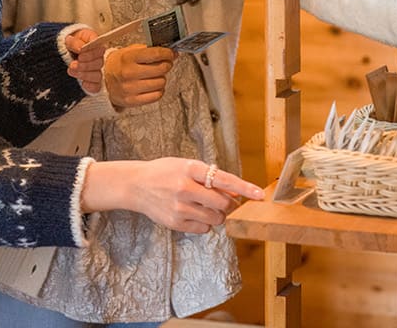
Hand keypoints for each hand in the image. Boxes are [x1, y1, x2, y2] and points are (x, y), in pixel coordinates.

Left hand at [65, 28, 104, 94]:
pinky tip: (82, 83)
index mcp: (95, 44)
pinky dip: (90, 86)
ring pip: (98, 75)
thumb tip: (80, 48)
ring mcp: (96, 70)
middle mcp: (98, 58)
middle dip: (85, 65)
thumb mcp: (69, 39)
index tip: (80, 55)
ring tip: (71, 71)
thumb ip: (74, 42)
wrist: (65, 52)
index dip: (91, 54)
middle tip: (73, 64)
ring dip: (85, 74)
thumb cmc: (70, 44)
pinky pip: (96, 86)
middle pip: (99, 63)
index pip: (100, 50)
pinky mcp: (93, 81)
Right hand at [79, 158, 263, 233]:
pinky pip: (203, 229)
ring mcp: (179, 207)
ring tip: (204, 206)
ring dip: (217, 215)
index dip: (244, 188)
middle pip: (223, 204)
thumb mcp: (187, 166)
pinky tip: (193, 214)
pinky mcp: (175, 223)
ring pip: (215, 219)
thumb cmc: (165, 173)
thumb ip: (210, 178)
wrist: (136, 185)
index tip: (260, 195)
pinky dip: (205, 224)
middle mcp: (184, 188)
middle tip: (224, 201)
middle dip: (229, 205)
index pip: (223, 179)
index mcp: (189, 169)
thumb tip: (235, 193)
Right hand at [104, 43, 174, 108]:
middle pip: (160, 69)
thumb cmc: (120, 65)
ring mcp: (130, 88)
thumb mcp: (130, 51)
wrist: (105, 81)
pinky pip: (156, 96)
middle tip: (165, 63)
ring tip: (155, 76)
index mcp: (128, 58)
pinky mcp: (132, 101)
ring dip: (162, 78)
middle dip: (166, 65)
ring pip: (160, 83)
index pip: (155, 54)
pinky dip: (158, 90)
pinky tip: (153, 86)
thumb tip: (171, 53)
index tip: (170, 53)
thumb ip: (149, 50)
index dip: (167, 53)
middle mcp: (128, 73)